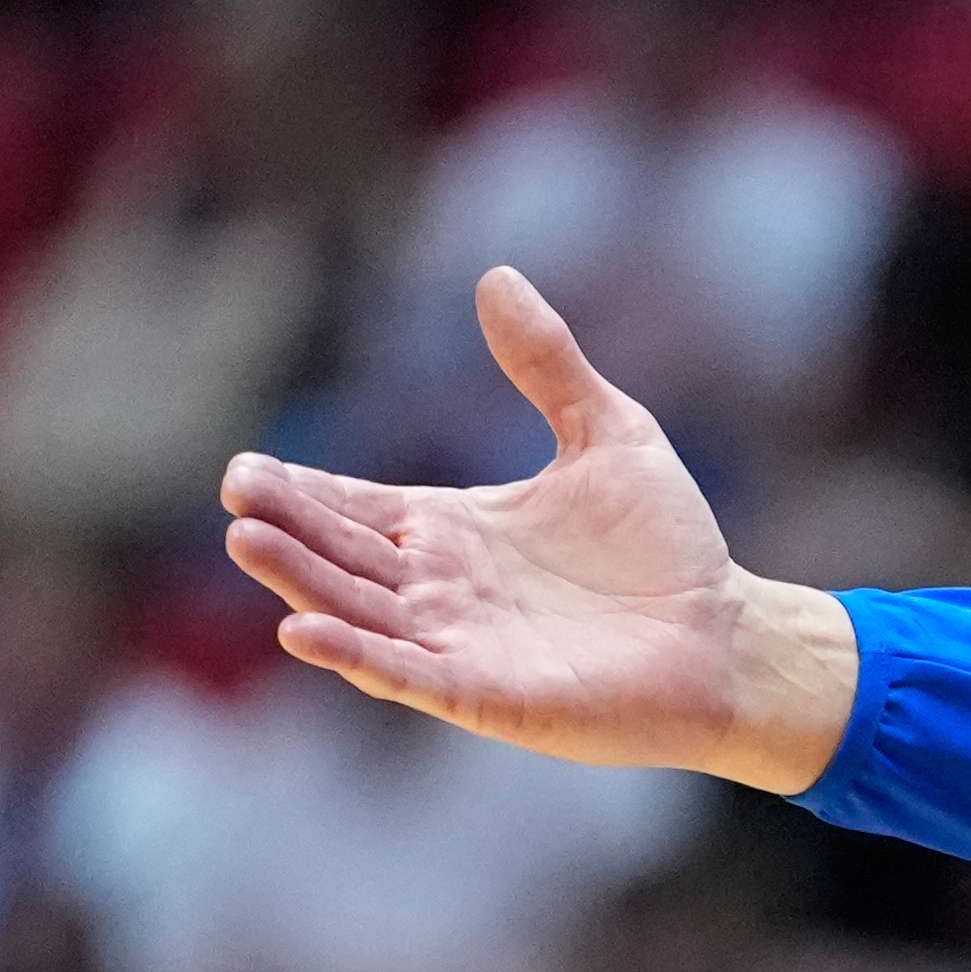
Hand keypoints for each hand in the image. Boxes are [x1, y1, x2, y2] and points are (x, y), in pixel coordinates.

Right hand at [217, 268, 857, 791]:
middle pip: (341, 555)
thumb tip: (494, 274)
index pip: (354, 505)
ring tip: (247, 542)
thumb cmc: (669, 548)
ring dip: (302, 584)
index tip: (246, 469)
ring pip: (357, 613)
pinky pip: (409, 677)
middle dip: (285, 528)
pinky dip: (357, 657)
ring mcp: (458, 645)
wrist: (732, 637)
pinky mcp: (489, 697)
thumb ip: (548, 365)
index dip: (299, 489)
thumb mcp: (609, 435)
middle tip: (238, 495)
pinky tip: (303, 635)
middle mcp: (441, 589)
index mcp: (453, 529)